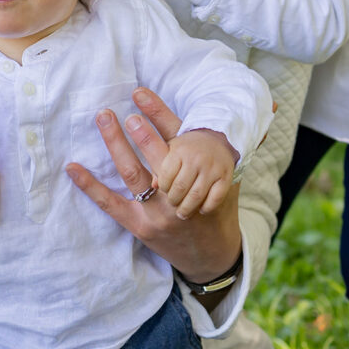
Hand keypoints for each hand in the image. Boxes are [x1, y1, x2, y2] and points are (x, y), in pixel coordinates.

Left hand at [66, 87, 241, 284]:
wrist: (214, 255)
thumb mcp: (233, 174)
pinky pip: (111, 204)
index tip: (140, 93)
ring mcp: (158, 210)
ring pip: (134, 174)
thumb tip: (275, 107)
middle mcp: (180, 191)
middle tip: (125, 110)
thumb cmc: (220, 207)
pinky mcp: (140, 226)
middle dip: (142, 131)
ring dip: (117, 146)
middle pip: (158, 156)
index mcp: (201, 172)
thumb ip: (240, 141)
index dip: (159, 113)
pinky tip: (73, 168)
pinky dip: (90, 186)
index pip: (179, 135)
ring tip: (105, 120)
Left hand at [158, 129, 236, 219]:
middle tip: (173, 204)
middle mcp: (196, 158)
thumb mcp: (171, 151)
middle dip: (173, 201)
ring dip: (187, 208)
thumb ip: (159, 166)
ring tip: (183, 213)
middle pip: (180, 188)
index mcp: (179, 150)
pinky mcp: (225, 176)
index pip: (165, 176)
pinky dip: (207, 208)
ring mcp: (212, 168)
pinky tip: (201, 209)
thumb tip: (154, 186)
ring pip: (196, 196)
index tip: (164, 190)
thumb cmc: (187, 149)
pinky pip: (215, 199)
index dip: (163, 188)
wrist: (216, 140)